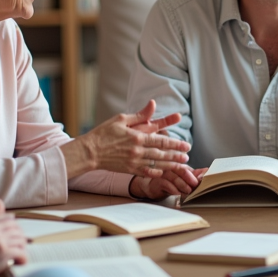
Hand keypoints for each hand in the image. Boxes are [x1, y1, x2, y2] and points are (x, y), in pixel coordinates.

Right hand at [0, 200, 26, 276]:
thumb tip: (0, 201)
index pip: (9, 218)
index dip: (14, 227)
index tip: (14, 235)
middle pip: (16, 228)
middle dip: (20, 237)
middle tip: (19, 246)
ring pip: (21, 240)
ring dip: (22, 248)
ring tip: (19, 255)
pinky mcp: (3, 253)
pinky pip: (21, 252)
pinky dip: (23, 258)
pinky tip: (20, 262)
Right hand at [67, 100, 192, 177]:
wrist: (89, 151)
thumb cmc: (104, 133)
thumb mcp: (121, 119)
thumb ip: (140, 115)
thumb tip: (153, 104)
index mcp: (136, 137)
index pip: (160, 141)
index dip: (175, 144)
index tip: (186, 145)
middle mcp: (137, 151)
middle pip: (161, 154)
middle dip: (176, 156)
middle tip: (187, 157)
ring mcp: (133, 162)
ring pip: (156, 164)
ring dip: (170, 165)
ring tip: (182, 165)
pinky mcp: (128, 169)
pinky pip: (146, 172)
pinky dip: (156, 173)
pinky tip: (164, 172)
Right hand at [132, 167, 206, 199]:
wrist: (151, 186)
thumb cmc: (168, 179)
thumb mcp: (182, 175)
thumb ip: (194, 173)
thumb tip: (207, 170)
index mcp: (177, 163)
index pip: (188, 167)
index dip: (196, 173)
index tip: (203, 179)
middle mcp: (170, 166)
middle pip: (182, 170)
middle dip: (191, 178)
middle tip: (196, 184)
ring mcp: (163, 173)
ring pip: (174, 178)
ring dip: (183, 185)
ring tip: (189, 191)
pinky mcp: (157, 182)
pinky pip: (166, 184)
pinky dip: (173, 189)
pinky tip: (178, 193)